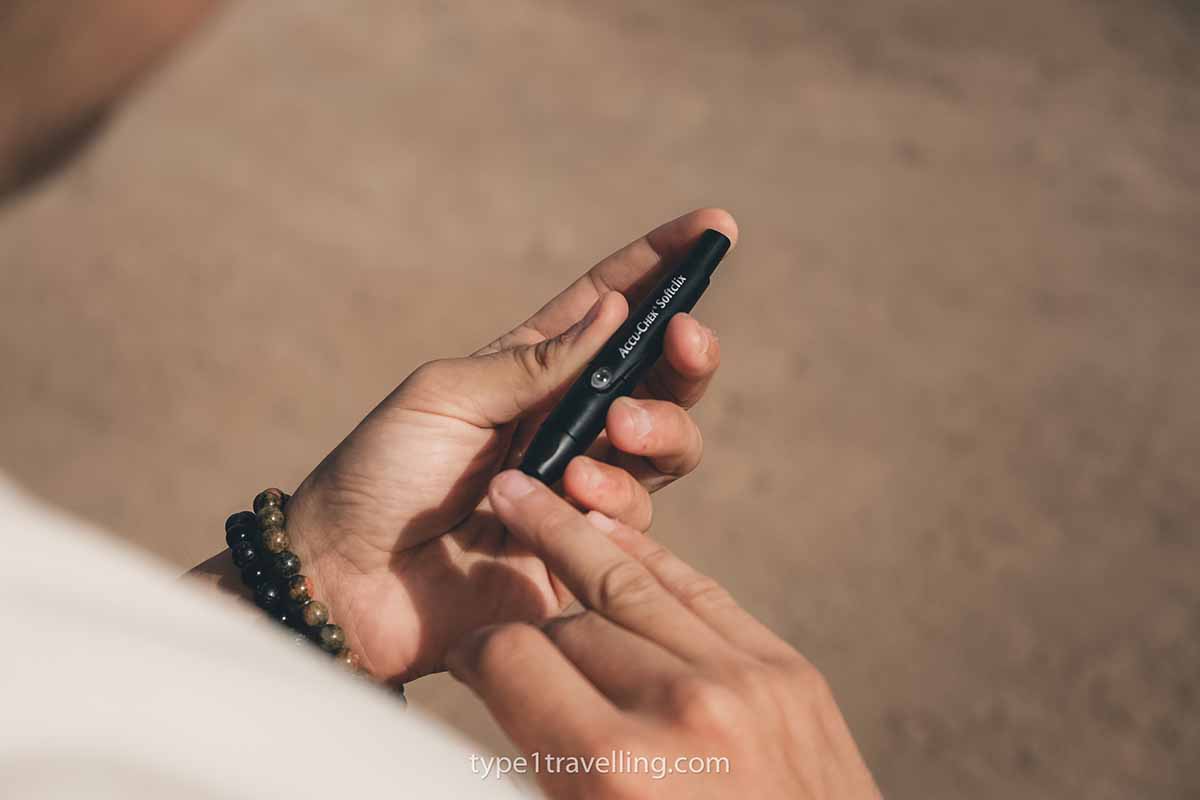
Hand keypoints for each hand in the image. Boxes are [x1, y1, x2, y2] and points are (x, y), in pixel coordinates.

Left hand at [285, 209, 736, 682]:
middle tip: (686, 337)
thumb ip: (534, 363)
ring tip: (615, 433)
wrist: (347, 581)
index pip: (608, 306)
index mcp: (529, 371)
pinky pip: (634, 518)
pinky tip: (576, 503)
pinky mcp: (587, 549)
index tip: (714, 228)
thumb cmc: (379, 475)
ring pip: (666, 445)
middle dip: (687, 352)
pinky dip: (616, 504)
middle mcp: (566, 423)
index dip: (661, 266)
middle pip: (659, 376)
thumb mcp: (446, 397)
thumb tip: (614, 310)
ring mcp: (580, 486)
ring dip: (657, 429)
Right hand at [448, 470, 880, 799]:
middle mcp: (680, 711)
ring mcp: (745, 681)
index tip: (470, 659)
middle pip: (568, 626)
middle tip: (500, 617)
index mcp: (616, 769)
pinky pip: (700, 591)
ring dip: (572, 541)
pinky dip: (650, 558)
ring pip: (629, 585)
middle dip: (529, 630)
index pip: (513, 661)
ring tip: (527, 497)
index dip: (476, 654)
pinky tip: (608, 527)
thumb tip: (503, 697)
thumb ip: (543, 760)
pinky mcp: (788, 672)